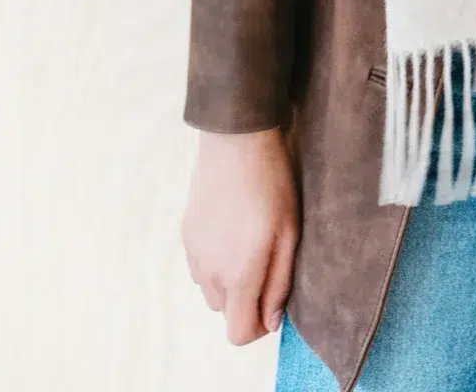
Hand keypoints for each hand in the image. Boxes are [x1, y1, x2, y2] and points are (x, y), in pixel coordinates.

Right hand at [182, 127, 299, 345]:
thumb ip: (279, 283)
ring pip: (211, 291)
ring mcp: (194, 254)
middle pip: (226, 312)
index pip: (239, 333)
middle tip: (267, 261)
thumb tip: (271, 320)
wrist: (236, 140)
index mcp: (238, 274)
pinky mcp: (186, 236)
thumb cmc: (271, 184)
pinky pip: (201, 267)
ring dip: (230, 281)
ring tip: (250, 242)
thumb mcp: (289, 233)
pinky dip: (216, 261)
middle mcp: (210, 272)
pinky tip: (232, 228)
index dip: (260, 326)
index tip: (273, 301)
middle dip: (247, 299)